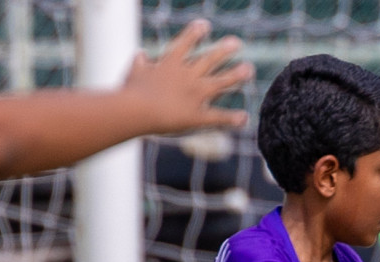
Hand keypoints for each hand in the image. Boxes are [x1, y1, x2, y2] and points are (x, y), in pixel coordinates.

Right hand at [122, 19, 251, 133]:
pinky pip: (218, 117)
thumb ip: (140, 63)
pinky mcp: (197, 116)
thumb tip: (140, 54)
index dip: (194, 33)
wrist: (135, 110)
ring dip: (235, 76)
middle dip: (224, 50)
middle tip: (237, 43)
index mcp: (170, 65)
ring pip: (220, 83)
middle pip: (209, 60)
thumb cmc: (130, 92)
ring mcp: (194, 95)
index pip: (184, 44)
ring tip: (249, 69)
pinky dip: (231, 119)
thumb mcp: (133, 72)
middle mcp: (186, 76)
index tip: (205, 25)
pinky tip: (244, 118)